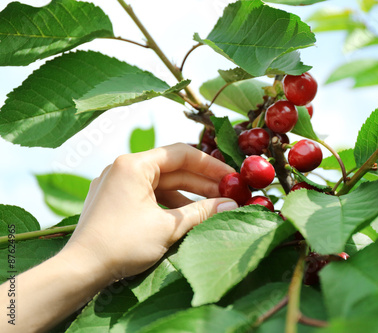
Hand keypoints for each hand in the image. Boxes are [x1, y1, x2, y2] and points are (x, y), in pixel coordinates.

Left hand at [61, 143, 237, 281]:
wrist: (80, 269)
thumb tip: (231, 205)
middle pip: (172, 168)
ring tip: (213, 207)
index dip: (210, 165)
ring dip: (188, 195)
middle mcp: (123, 168)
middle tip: (228, 193)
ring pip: (162, 183)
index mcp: (134, 165)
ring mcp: (117, 184)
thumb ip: (202, 212)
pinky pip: (149, 195)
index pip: (181, 154)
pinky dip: (169, 204)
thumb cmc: (122, 245)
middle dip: (201, 182)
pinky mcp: (114, 200)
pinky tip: (188, 216)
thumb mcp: (169, 227)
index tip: (231, 176)